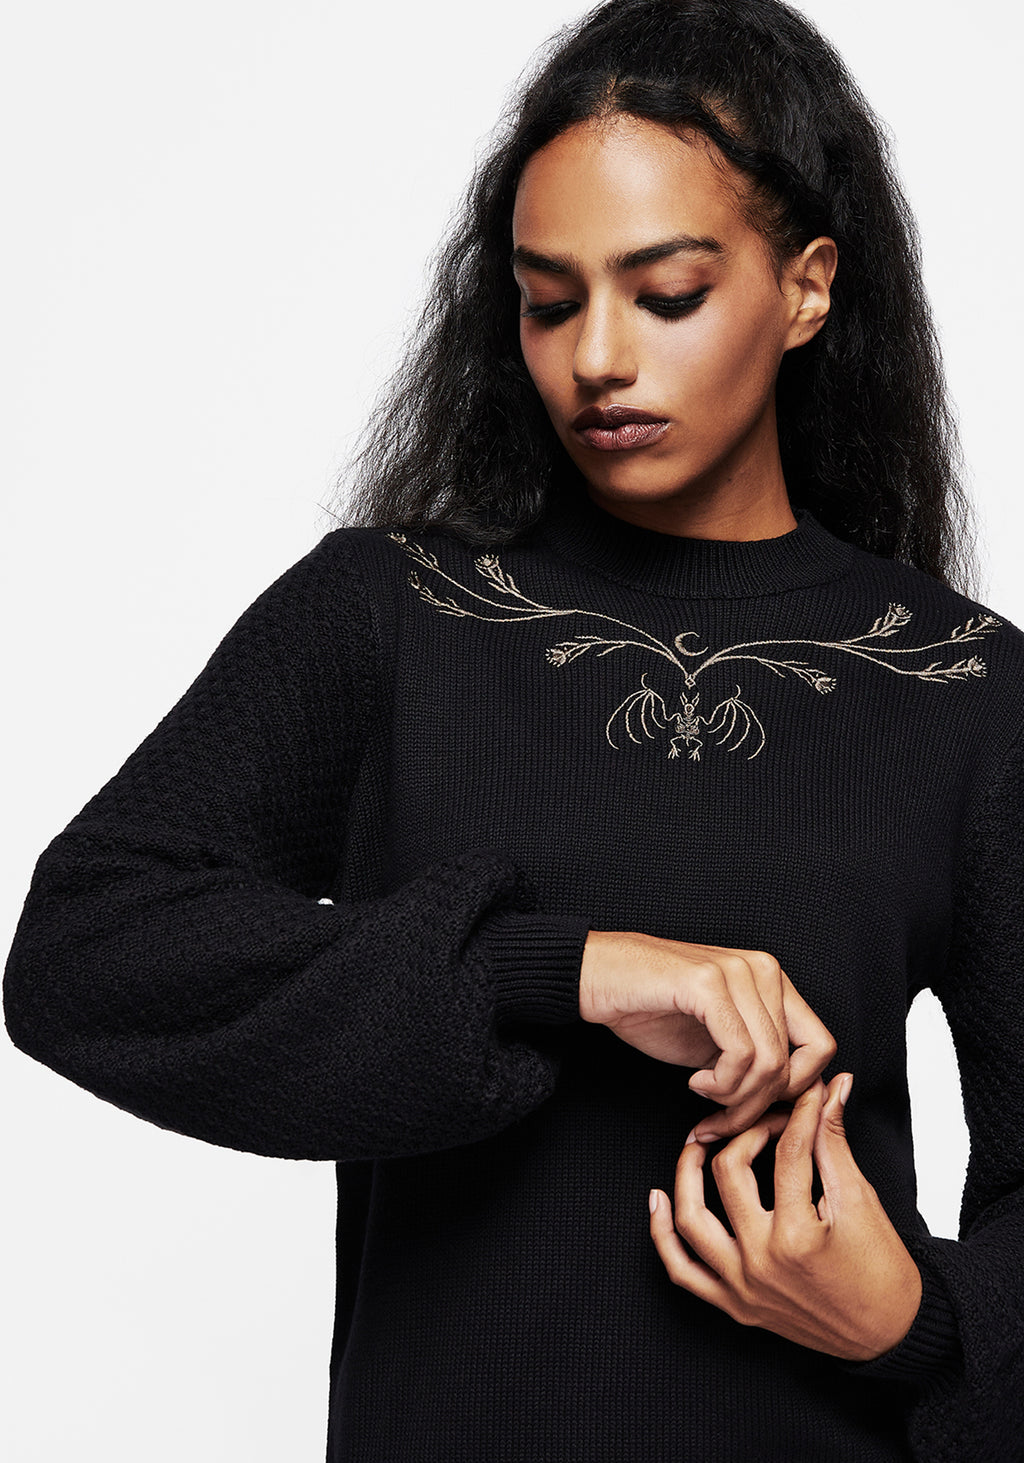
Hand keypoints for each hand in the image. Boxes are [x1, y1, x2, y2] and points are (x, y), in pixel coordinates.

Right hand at [580, 930, 835, 1138]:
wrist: (595, 978)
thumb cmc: (650, 1009)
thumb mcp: (715, 1041)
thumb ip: (755, 1059)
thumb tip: (792, 1103)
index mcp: (771, 980)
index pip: (821, 1046)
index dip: (795, 1091)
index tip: (753, 1110)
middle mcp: (763, 970)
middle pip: (796, 1064)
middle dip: (757, 1106)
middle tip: (720, 1120)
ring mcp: (737, 972)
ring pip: (771, 1063)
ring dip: (736, 1100)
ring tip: (704, 1097)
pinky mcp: (708, 983)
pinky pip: (741, 1054)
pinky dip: (721, 1085)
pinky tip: (694, 1082)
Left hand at [647, 1074, 922, 1360]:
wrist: (889, 1334)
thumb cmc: (882, 1271)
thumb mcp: (861, 1200)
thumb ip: (835, 1140)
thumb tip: (834, 1088)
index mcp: (798, 1235)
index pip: (786, 1152)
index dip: (797, 1112)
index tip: (804, 1094)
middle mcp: (762, 1262)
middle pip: (730, 1172)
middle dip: (747, 1131)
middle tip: (764, 1118)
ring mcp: (742, 1287)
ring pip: (691, 1219)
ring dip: (686, 1173)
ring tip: (697, 1141)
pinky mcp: (735, 1305)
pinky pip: (682, 1271)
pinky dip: (663, 1235)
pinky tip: (659, 1198)